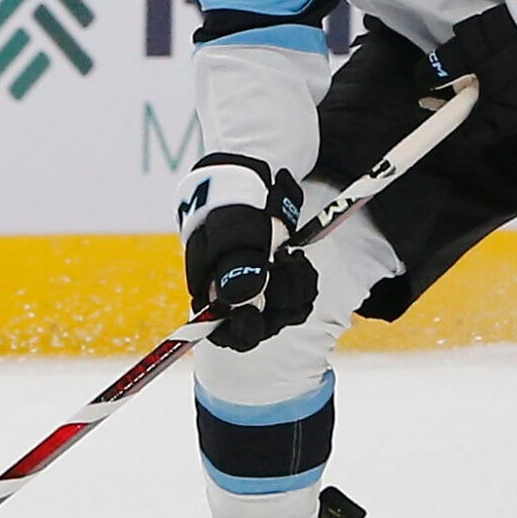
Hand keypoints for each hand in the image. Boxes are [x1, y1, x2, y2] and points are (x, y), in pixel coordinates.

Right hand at [177, 153, 319, 350]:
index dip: (243, 328)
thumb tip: (241, 299)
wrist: (250, 183)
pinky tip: (298, 257)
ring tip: (290, 253)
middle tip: (282, 260)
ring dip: (297, 284)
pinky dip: (306, 278)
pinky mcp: (283, 284)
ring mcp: (261, 294)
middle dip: (280, 295)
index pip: (224, 334)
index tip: (256, 308)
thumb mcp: (232, 230)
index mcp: (211, 295)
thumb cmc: (232, 206)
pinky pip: (303, 296)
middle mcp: (236, 301)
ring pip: (288, 312)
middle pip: (264, 326)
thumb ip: (235, 266)